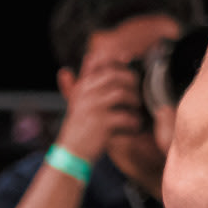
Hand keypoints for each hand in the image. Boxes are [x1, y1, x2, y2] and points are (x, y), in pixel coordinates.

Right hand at [56, 33, 152, 161]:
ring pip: (121, 93)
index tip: (130, 57)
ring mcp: (93, 108)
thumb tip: (91, 55)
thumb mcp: (79, 100)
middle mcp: (85, 94)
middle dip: (131, 81)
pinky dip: (133, 121)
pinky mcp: (101, 123)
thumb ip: (87, 79)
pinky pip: (125, 116)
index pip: (100, 63)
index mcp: (82, 87)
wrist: (70, 153)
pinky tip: (134, 126)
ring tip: (135, 109)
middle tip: (136, 92)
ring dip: (133, 101)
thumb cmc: (80, 126)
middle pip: (115, 75)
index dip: (118, 59)